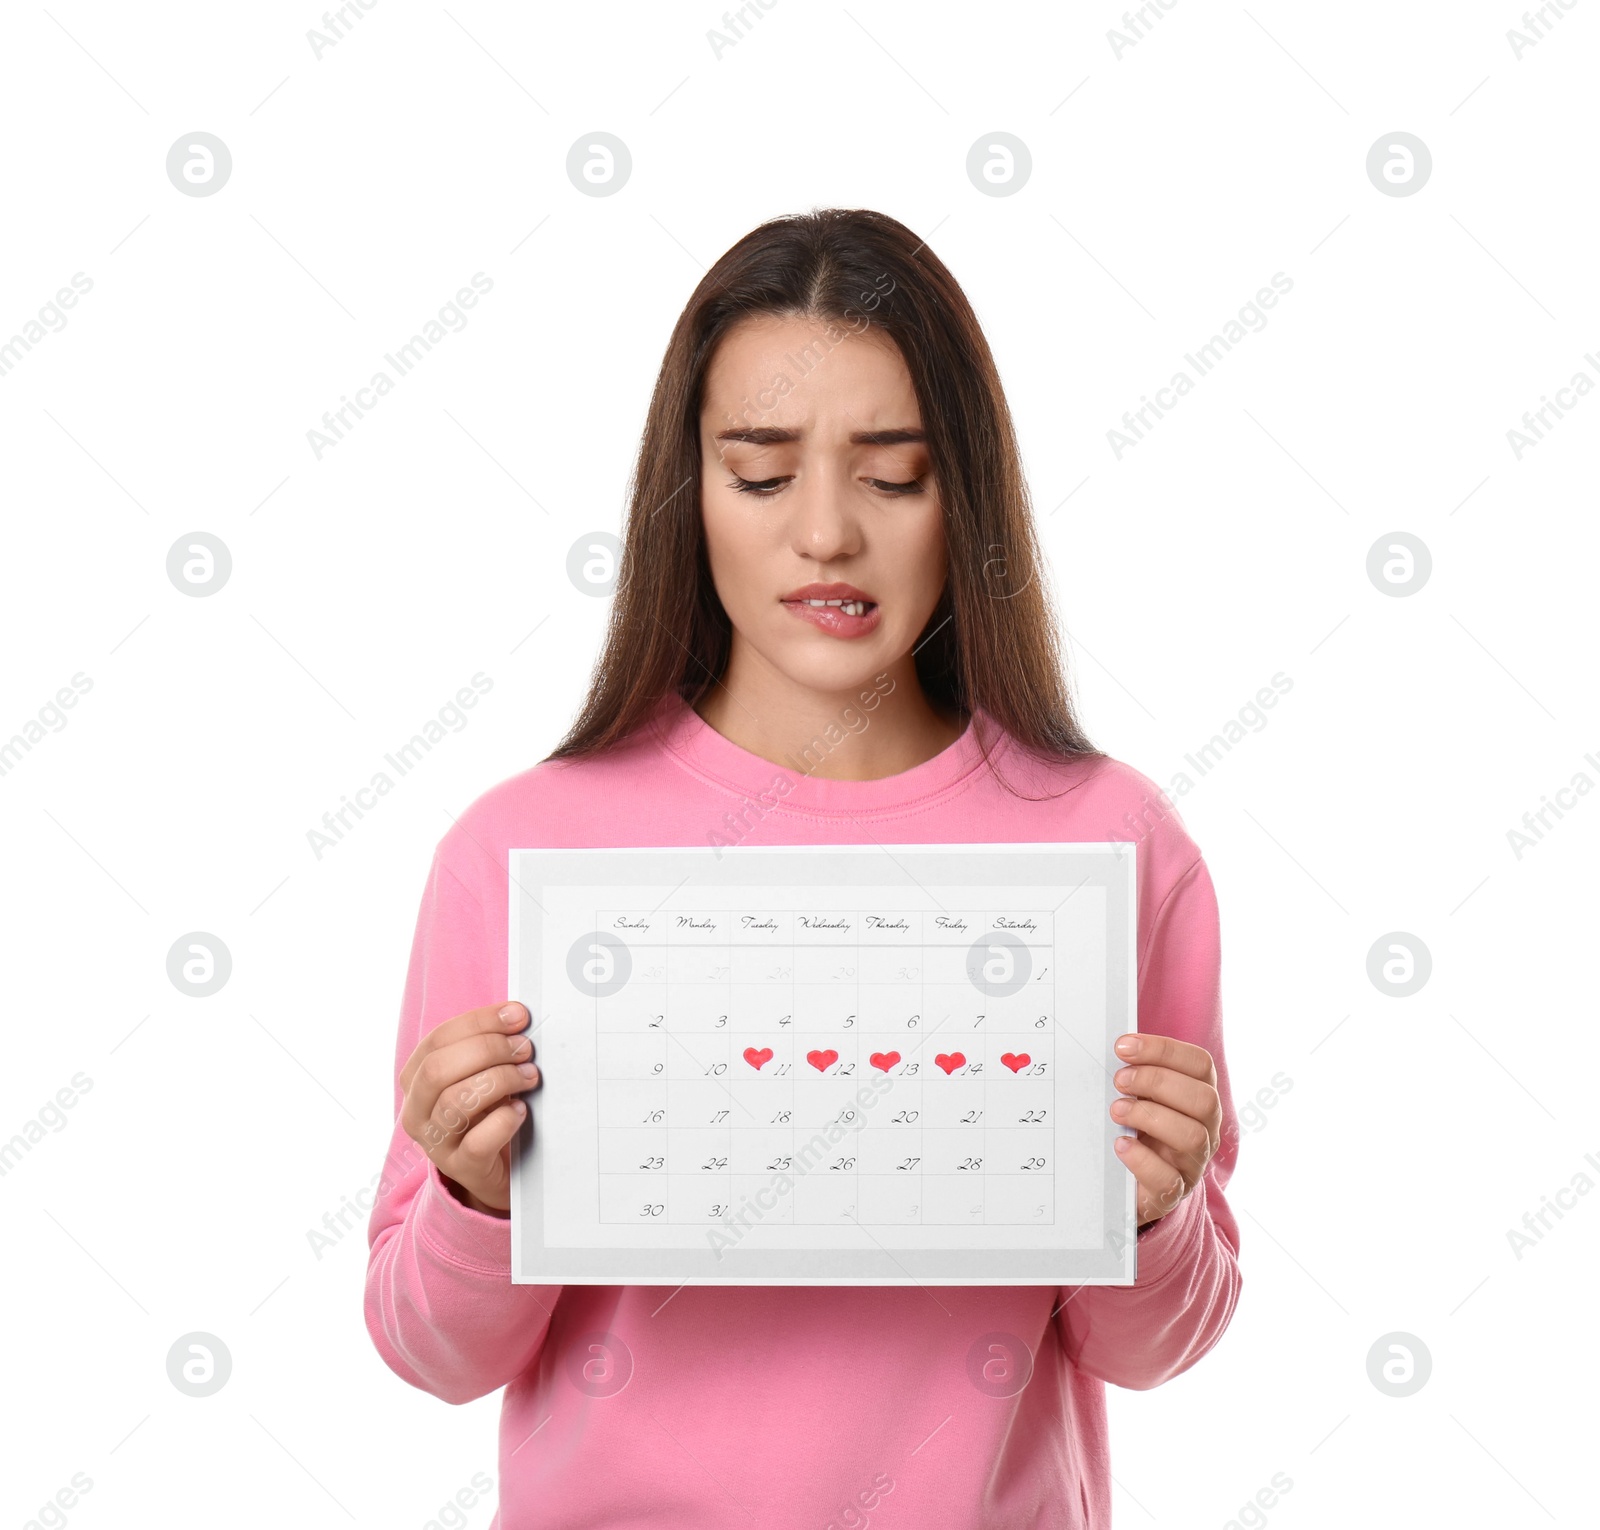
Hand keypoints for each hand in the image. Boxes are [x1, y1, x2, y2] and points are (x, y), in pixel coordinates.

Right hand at [399, 1000, 538, 1217]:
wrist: (492, 1170)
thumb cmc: (487, 1112)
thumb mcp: (480, 1076)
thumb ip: (489, 1048)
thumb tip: (517, 1015)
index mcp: (416, 1079)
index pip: (439, 1039)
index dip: (480, 1022)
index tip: (518, 1015)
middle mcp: (416, 1111)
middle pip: (439, 1069)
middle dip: (488, 1050)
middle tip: (525, 1049)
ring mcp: (434, 1142)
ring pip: (456, 1102)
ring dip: (500, 1080)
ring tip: (529, 1076)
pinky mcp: (460, 1167)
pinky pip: (477, 1141)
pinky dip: (504, 1120)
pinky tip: (521, 1111)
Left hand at [1108, 1032, 1219, 1227]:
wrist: (1132, 1183)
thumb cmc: (1138, 1128)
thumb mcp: (1142, 1097)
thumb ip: (1137, 1074)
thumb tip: (1117, 1049)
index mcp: (1201, 1097)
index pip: (1200, 1064)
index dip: (1164, 1049)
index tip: (1123, 1047)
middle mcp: (1206, 1129)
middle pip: (1203, 1099)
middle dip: (1157, 1081)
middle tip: (1120, 1080)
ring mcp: (1193, 1163)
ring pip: (1192, 1136)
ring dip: (1149, 1116)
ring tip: (1116, 1110)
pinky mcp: (1174, 1192)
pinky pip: (1169, 1180)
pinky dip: (1142, 1159)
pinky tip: (1120, 1144)